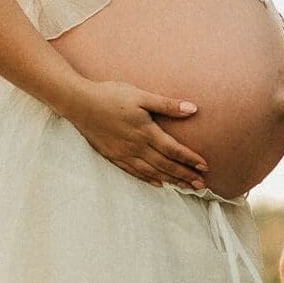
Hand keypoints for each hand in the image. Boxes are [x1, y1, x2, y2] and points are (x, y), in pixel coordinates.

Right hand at [68, 79, 209, 188]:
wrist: (79, 103)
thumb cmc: (110, 95)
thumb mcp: (140, 95)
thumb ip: (166, 105)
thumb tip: (193, 109)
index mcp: (145, 131)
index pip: (173, 149)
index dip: (190, 159)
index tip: (205, 167)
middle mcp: (136, 146)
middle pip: (165, 165)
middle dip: (185, 175)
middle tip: (201, 185)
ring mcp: (124, 153)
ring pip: (152, 172)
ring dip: (171, 180)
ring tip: (185, 187)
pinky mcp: (113, 156)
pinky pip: (134, 172)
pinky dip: (149, 179)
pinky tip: (158, 184)